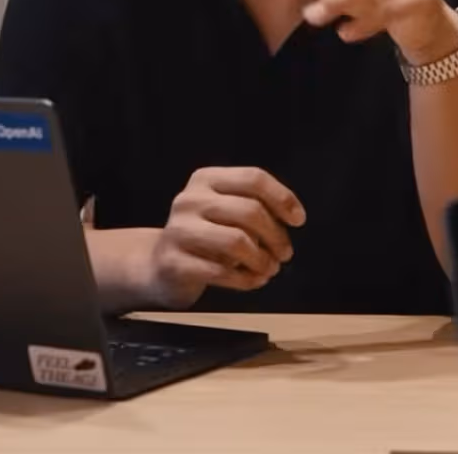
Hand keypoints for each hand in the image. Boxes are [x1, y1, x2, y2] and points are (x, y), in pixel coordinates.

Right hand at [146, 167, 305, 309]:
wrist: (160, 265)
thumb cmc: (205, 237)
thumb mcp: (225, 211)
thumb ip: (253, 207)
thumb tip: (291, 217)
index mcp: (206, 179)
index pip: (253, 178)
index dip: (282, 197)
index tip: (298, 219)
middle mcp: (190, 199)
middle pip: (249, 210)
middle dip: (276, 235)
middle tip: (285, 253)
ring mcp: (179, 230)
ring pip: (238, 241)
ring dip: (263, 259)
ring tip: (270, 269)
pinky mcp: (174, 261)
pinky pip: (222, 271)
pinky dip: (246, 279)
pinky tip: (254, 280)